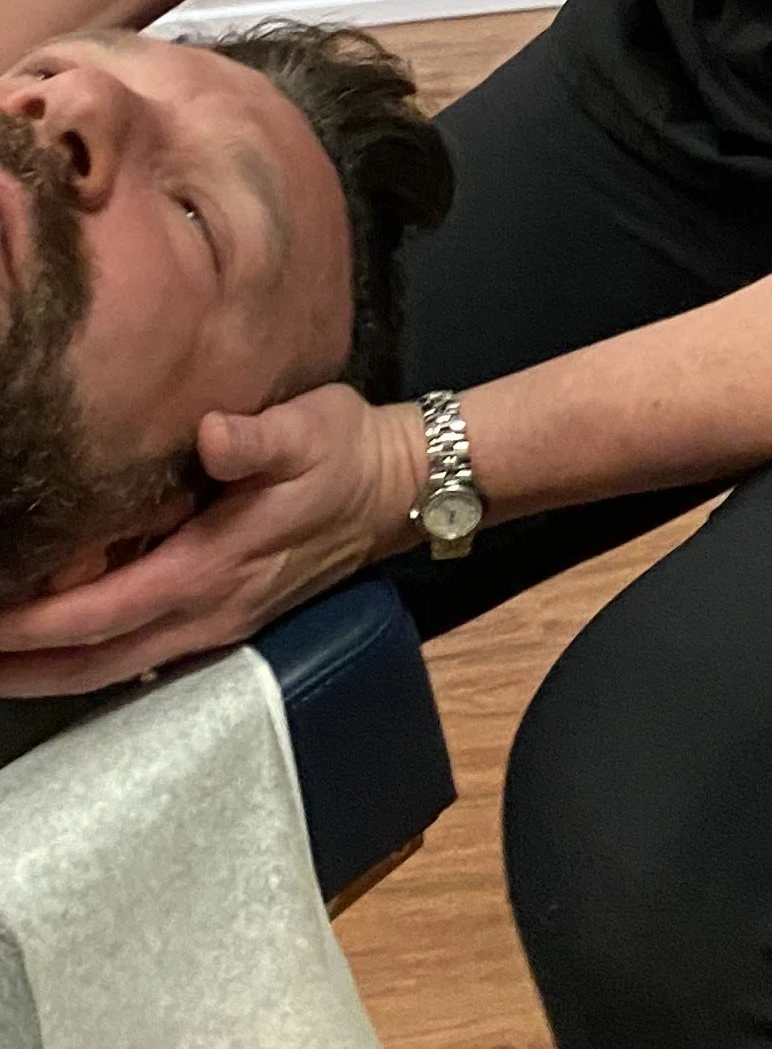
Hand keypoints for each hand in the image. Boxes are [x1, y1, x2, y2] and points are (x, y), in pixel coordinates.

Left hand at [0, 386, 427, 696]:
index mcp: (213, 566)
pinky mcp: (229, 617)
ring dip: (54, 674)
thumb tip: (210, 434)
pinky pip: (145, 657)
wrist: (400, 488)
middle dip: (28, 668)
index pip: (104, 612)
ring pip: (119, 669)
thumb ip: (257, 437)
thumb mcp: (309, 429)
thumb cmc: (347, 451)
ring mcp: (219, 623)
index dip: (37, 624)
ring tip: (2, 666)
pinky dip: (96, 662)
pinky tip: (70, 650)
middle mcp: (208, 610)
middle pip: (98, 663)